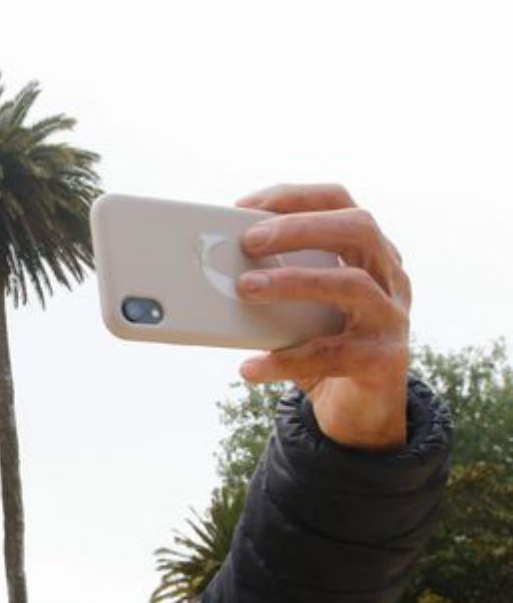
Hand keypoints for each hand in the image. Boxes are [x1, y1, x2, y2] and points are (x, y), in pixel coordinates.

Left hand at [234, 183, 409, 450]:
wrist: (359, 406)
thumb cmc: (321, 341)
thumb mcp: (299, 305)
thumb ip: (274, 282)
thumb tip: (211, 272)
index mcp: (367, 252)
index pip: (339, 202)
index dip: (293, 196)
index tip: (243, 206)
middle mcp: (389, 277)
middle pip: (358, 229)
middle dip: (300, 227)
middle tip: (249, 241)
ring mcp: (391, 317)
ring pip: (353, 284)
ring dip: (294, 281)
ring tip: (245, 288)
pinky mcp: (383, 360)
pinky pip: (333, 353)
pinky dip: (287, 358)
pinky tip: (251, 366)